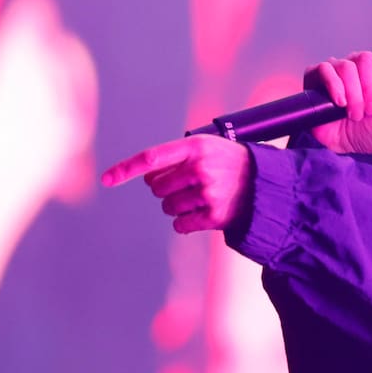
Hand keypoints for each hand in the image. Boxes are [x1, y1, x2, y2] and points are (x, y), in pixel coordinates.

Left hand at [101, 135, 251, 233]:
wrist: (265, 183)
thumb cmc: (229, 163)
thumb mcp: (208, 147)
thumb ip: (177, 157)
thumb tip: (147, 178)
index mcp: (196, 147)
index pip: (151, 159)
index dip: (125, 169)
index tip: (106, 179)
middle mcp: (200, 168)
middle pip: (157, 188)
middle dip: (166, 189)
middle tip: (187, 185)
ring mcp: (207, 193)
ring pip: (167, 208)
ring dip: (177, 207)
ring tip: (199, 198)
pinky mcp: (214, 215)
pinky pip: (180, 225)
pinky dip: (185, 223)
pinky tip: (202, 213)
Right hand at [304, 36, 371, 153]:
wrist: (343, 150)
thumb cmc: (368, 133)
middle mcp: (358, 66)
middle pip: (367, 58)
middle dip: (370, 89)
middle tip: (369, 111)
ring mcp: (336, 69)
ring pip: (347, 67)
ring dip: (353, 95)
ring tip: (353, 114)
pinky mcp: (315, 76)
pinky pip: (325, 70)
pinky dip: (335, 88)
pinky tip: (339, 104)